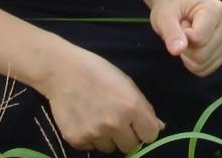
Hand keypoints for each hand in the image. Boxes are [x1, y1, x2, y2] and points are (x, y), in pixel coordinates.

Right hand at [41, 44, 162, 153]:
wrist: (62, 71)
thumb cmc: (98, 72)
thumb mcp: (126, 84)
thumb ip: (144, 107)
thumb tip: (159, 128)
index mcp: (131, 107)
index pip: (150, 136)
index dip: (145, 130)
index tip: (138, 125)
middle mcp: (115, 124)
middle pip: (130, 146)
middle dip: (127, 136)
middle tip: (116, 121)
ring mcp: (95, 134)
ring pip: (110, 148)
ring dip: (108, 138)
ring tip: (98, 118)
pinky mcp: (77, 140)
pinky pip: (91, 147)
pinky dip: (90, 138)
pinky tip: (85, 120)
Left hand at [150, 0, 221, 76]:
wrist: (178, 9)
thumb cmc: (171, 10)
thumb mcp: (164, 16)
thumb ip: (170, 32)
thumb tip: (177, 50)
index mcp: (215, 9)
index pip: (199, 38)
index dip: (183, 37)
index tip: (180, 24)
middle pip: (201, 54)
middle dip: (185, 48)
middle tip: (182, 33)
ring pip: (203, 64)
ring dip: (188, 57)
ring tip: (188, 39)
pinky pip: (205, 69)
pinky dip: (193, 64)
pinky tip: (192, 48)